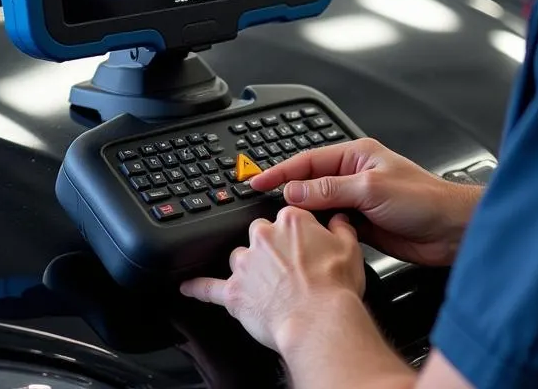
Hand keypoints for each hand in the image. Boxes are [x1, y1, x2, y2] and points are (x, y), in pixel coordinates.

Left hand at [179, 208, 364, 353]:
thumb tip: (338, 220)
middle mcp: (263, 236)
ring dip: (248, 268)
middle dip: (270, 248)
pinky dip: (197, 287)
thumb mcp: (350, 247)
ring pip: (239, 257)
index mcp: (290, 220)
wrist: (317, 320)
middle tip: (287, 267)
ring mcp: (245, 263)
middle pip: (259, 233)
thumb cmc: (333, 287)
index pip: (287, 216)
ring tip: (263, 284)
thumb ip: (340, 227)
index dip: (296, 233)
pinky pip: (208, 287)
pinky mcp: (233, 292)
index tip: (302, 245)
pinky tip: (188, 286)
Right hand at [249, 139, 481, 266]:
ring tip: (278, 224)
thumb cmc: (423, 199)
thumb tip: (294, 190)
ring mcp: (358, 200)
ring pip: (319, 205)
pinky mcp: (363, 224)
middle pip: (311, 182)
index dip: (281, 171)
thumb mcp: (371, 189)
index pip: (310, 160)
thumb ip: (330, 190)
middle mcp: (355, 175)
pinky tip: (307, 238)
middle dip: (287, 192)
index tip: (257, 181)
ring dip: (302, 213)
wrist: (450, 230)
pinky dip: (318, 230)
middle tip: (260, 204)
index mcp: (357, 156)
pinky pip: (331, 224)